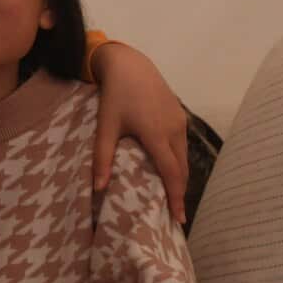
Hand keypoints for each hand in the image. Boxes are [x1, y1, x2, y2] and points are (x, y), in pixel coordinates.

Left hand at [91, 43, 188, 222]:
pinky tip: (170, 168)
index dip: (176, 197)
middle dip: (180, 191)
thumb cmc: (115, 96)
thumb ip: (102, 157)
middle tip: (175, 213)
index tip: (179, 218)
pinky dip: (179, 160)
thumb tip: (98, 188)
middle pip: (182, 168)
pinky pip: (183, 144)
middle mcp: (174, 129)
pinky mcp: (180, 114)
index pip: (172, 173)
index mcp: (157, 134)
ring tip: (173, 195)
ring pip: (184, 156)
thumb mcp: (106, 126)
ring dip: (180, 176)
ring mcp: (180, 121)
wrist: (129, 65)